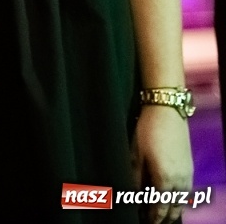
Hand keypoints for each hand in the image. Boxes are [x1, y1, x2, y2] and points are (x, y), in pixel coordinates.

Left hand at [133, 106, 192, 222]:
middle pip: (174, 206)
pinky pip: (187, 190)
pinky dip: (180, 198)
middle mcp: (179, 180)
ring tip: (165, 214)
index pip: (160, 206)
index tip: (148, 221)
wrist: (167, 112)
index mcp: (164, 178)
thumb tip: (135, 193)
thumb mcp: (135, 155)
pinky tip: (173, 197)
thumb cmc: (147, 132)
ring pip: (183, 199)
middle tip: (155, 221)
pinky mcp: (189, 166)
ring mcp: (187, 173)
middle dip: (166, 216)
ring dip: (174, 208)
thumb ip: (136, 177)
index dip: (154, 216)